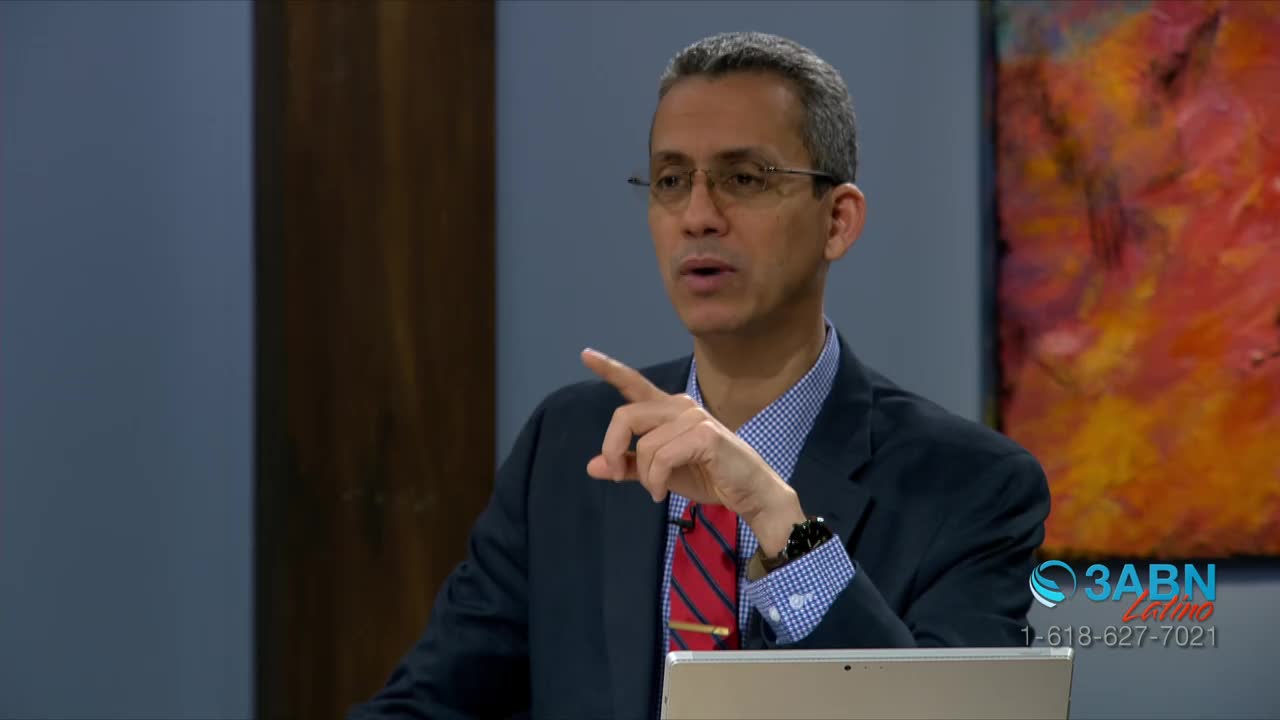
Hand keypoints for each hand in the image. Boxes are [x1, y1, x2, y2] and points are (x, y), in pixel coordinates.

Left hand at [581, 348, 804, 551]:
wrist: (749, 493)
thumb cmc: (709, 478)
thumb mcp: (661, 474)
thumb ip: (630, 466)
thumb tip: (592, 466)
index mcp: (668, 410)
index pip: (635, 384)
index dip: (609, 368)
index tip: (585, 354)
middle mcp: (680, 406)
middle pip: (625, 416)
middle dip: (613, 449)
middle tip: (617, 475)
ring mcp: (695, 417)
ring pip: (645, 445)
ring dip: (645, 476)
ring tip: (656, 490)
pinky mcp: (706, 435)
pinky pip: (661, 458)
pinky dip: (656, 481)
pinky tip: (663, 493)